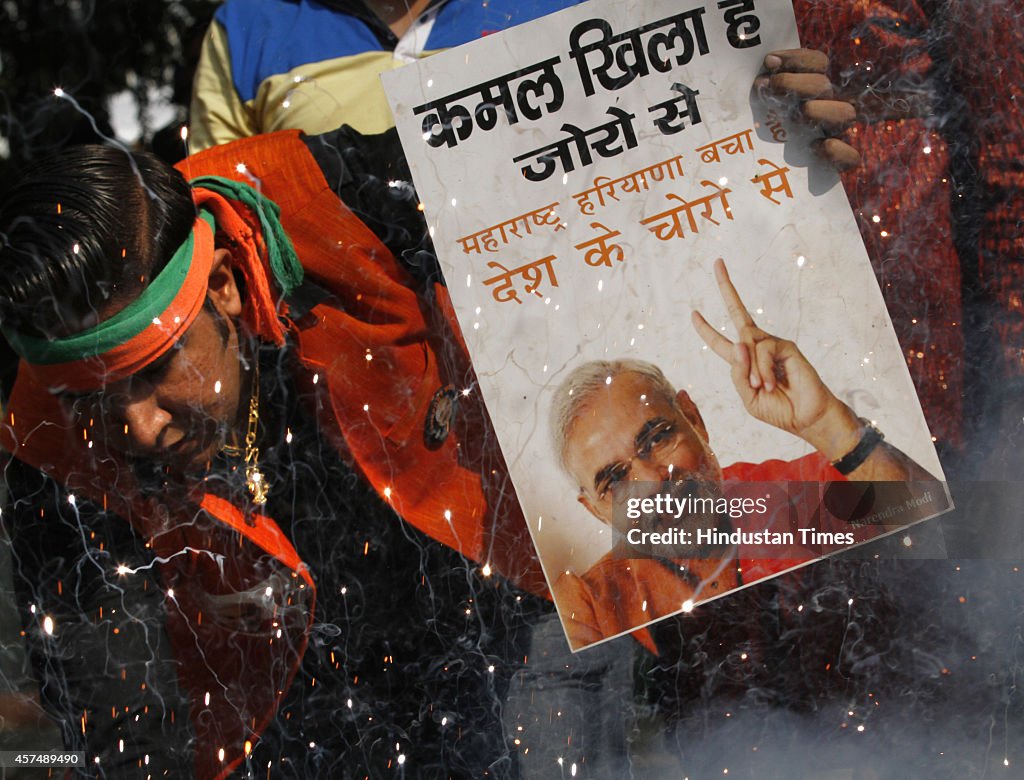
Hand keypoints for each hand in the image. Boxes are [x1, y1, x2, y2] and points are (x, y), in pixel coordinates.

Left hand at [691, 259, 849, 447]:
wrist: (806, 417)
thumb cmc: (779, 409)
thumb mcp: (748, 397)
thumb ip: (738, 374)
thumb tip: (739, 346)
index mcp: (744, 362)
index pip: (721, 343)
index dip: (707, 329)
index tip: (693, 313)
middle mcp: (757, 347)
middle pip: (738, 313)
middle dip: (726, 287)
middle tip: (717, 263)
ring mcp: (772, 344)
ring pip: (747, 344)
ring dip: (751, 370)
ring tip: (762, 387)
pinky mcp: (786, 346)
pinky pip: (763, 350)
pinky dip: (761, 369)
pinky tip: (769, 384)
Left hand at [754, 48, 859, 171]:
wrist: (749, 189)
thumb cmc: (745, 142)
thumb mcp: (746, 112)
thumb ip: (753, 91)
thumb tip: (752, 76)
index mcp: (808, 92)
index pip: (817, 63)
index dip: (796, 59)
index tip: (768, 63)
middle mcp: (824, 109)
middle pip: (825, 85)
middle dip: (797, 84)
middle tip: (771, 89)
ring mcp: (832, 136)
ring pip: (846, 114)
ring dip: (821, 110)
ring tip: (798, 116)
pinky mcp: (835, 166)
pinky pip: (851, 158)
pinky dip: (838, 151)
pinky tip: (818, 147)